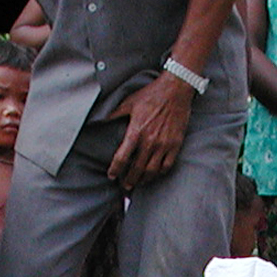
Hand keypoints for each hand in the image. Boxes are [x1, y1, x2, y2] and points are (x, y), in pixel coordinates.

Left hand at [105, 74, 195, 190]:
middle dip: (129, 180)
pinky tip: (154, 174)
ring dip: (143, 180)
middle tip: (124, 186)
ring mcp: (164, 144)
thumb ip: (115, 113)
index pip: (122, 158)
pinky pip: (167, 166)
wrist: (175, 90)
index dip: (115, 169)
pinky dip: (159, 173)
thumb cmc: (151, 94)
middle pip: (136, 169)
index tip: (111, 175)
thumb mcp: (129, 102)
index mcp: (136, 132)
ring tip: (138, 183)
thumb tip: (100, 119)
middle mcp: (150, 141)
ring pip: (152, 171)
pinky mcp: (175, 144)